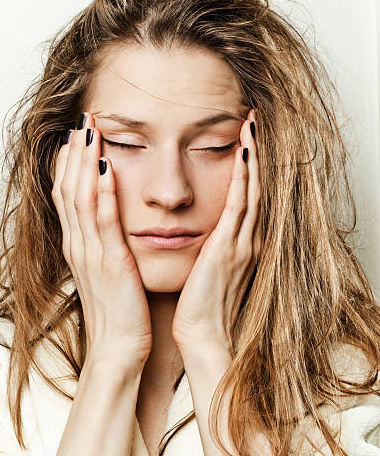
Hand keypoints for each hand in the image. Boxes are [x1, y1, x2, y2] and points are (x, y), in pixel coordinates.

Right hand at [52, 112, 151, 366]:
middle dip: (75, 151)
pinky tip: (107, 166)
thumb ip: (105, 245)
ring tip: (90, 129)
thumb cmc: (119, 310)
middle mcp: (79, 244)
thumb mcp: (108, 271)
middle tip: (81, 119)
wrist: (120, 348)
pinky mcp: (109, 263)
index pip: (68, 195)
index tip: (77, 135)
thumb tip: (111, 223)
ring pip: (81, 197)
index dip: (70, 162)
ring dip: (85, 161)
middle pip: (69, 188)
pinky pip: (103, 220)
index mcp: (80, 246)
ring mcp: (90, 253)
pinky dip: (103, 191)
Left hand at [172, 108, 261, 352]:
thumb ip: (212, 246)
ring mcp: (241, 242)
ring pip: (251, 189)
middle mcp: (246, 238)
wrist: (204, 335)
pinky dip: (244, 179)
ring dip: (252, 156)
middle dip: (255, 151)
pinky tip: (243, 154)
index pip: (247, 194)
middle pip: (255, 185)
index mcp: (239, 242)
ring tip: (251, 126)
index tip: (245, 137)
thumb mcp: (208, 269)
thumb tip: (204, 230)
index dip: (248, 165)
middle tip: (253, 120)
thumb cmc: (201, 306)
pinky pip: (239, 206)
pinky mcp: (229, 248)